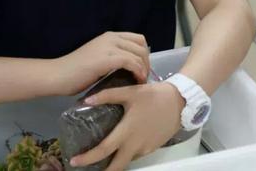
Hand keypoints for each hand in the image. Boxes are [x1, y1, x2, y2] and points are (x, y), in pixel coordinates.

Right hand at [53, 32, 149, 95]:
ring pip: (138, 53)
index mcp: (110, 36)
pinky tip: (136, 80)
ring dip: (144, 68)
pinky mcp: (106, 58)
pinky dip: (137, 71)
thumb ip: (113, 57)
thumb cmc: (75, 72)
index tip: (143, 69)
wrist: (56, 76)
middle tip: (143, 77)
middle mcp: (111, 38)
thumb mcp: (98, 58)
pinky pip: (131, 62)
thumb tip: (131, 65)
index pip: (138, 39)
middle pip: (141, 45)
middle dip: (147, 61)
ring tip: (140, 81)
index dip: (144, 53)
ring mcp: (108, 47)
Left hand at [69, 82, 184, 170]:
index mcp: (127, 132)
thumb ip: (108, 95)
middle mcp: (135, 145)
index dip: (87, 158)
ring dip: (116, 161)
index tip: (74, 161)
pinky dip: (128, 153)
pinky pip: (137, 154)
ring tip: (107, 154)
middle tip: (90, 168)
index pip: (104, 150)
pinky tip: (126, 145)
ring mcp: (146, 148)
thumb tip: (87, 99)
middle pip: (116, 167)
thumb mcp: (131, 92)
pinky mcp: (154, 147)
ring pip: (127, 160)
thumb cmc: (154, 96)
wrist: (181, 101)